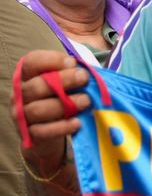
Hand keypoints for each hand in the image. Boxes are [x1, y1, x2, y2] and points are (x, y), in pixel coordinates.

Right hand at [14, 51, 88, 169]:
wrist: (49, 135)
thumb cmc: (60, 102)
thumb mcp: (64, 86)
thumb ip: (71, 75)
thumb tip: (87, 70)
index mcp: (27, 78)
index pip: (30, 63)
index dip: (50, 60)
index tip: (72, 63)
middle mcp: (21, 95)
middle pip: (36, 86)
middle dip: (62, 80)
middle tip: (84, 77)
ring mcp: (22, 116)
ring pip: (38, 109)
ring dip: (64, 104)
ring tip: (85, 101)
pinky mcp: (30, 135)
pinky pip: (43, 131)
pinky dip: (61, 127)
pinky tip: (77, 123)